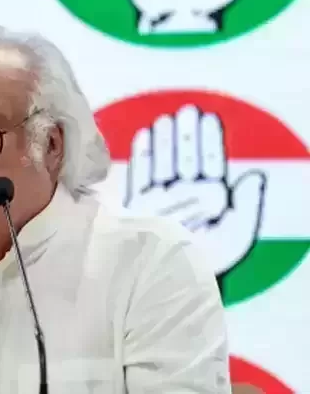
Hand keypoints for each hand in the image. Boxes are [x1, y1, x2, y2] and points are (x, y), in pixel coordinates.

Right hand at [124, 105, 265, 275]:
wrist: (173, 281)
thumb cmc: (207, 261)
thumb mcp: (235, 234)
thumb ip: (247, 205)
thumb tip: (253, 177)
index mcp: (208, 198)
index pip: (208, 162)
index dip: (208, 140)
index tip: (208, 118)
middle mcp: (183, 194)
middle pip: (184, 158)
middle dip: (186, 135)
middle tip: (186, 111)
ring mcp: (160, 198)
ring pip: (163, 163)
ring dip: (164, 141)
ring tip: (165, 121)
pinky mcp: (139, 205)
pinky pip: (140, 176)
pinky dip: (142, 157)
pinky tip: (145, 139)